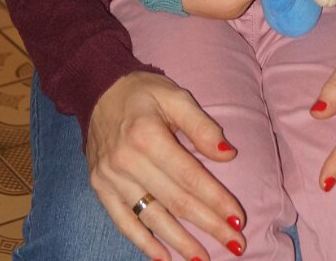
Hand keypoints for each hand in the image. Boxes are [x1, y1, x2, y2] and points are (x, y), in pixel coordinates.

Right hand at [87, 70, 245, 260]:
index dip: (216, 200)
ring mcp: (111, 178)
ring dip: (180, 242)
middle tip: (235, 245)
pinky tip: (165, 257)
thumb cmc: (143, 92)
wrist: (97, 90)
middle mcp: (127, 161)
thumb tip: (228, 155)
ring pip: (152, 217)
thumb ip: (201, 126)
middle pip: (175, 201)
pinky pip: (124, 222)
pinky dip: (144, 244)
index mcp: (148, 136)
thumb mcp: (175, 96)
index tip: (238, 219)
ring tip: (203, 258)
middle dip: (208, 225)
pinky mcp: (100, 188)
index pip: (189, 176)